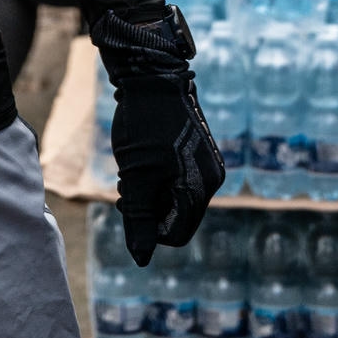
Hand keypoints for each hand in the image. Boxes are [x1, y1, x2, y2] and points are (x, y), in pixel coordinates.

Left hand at [93, 9, 223, 264]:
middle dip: (149, 209)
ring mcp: (205, 165)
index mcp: (199, 188)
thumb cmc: (143, 127)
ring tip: (133, 172)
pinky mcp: (197, 152)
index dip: (147, 229)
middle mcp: (210, 179)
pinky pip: (179, 181)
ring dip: (151, 194)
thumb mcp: (136, 176)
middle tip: (127, 186)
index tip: (127, 204)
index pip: (175, 234)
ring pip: (176, 199)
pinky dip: (159, 179)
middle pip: (177, 218)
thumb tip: (140, 259)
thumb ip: (139, 218)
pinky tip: (143, 161)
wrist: (152, 78)